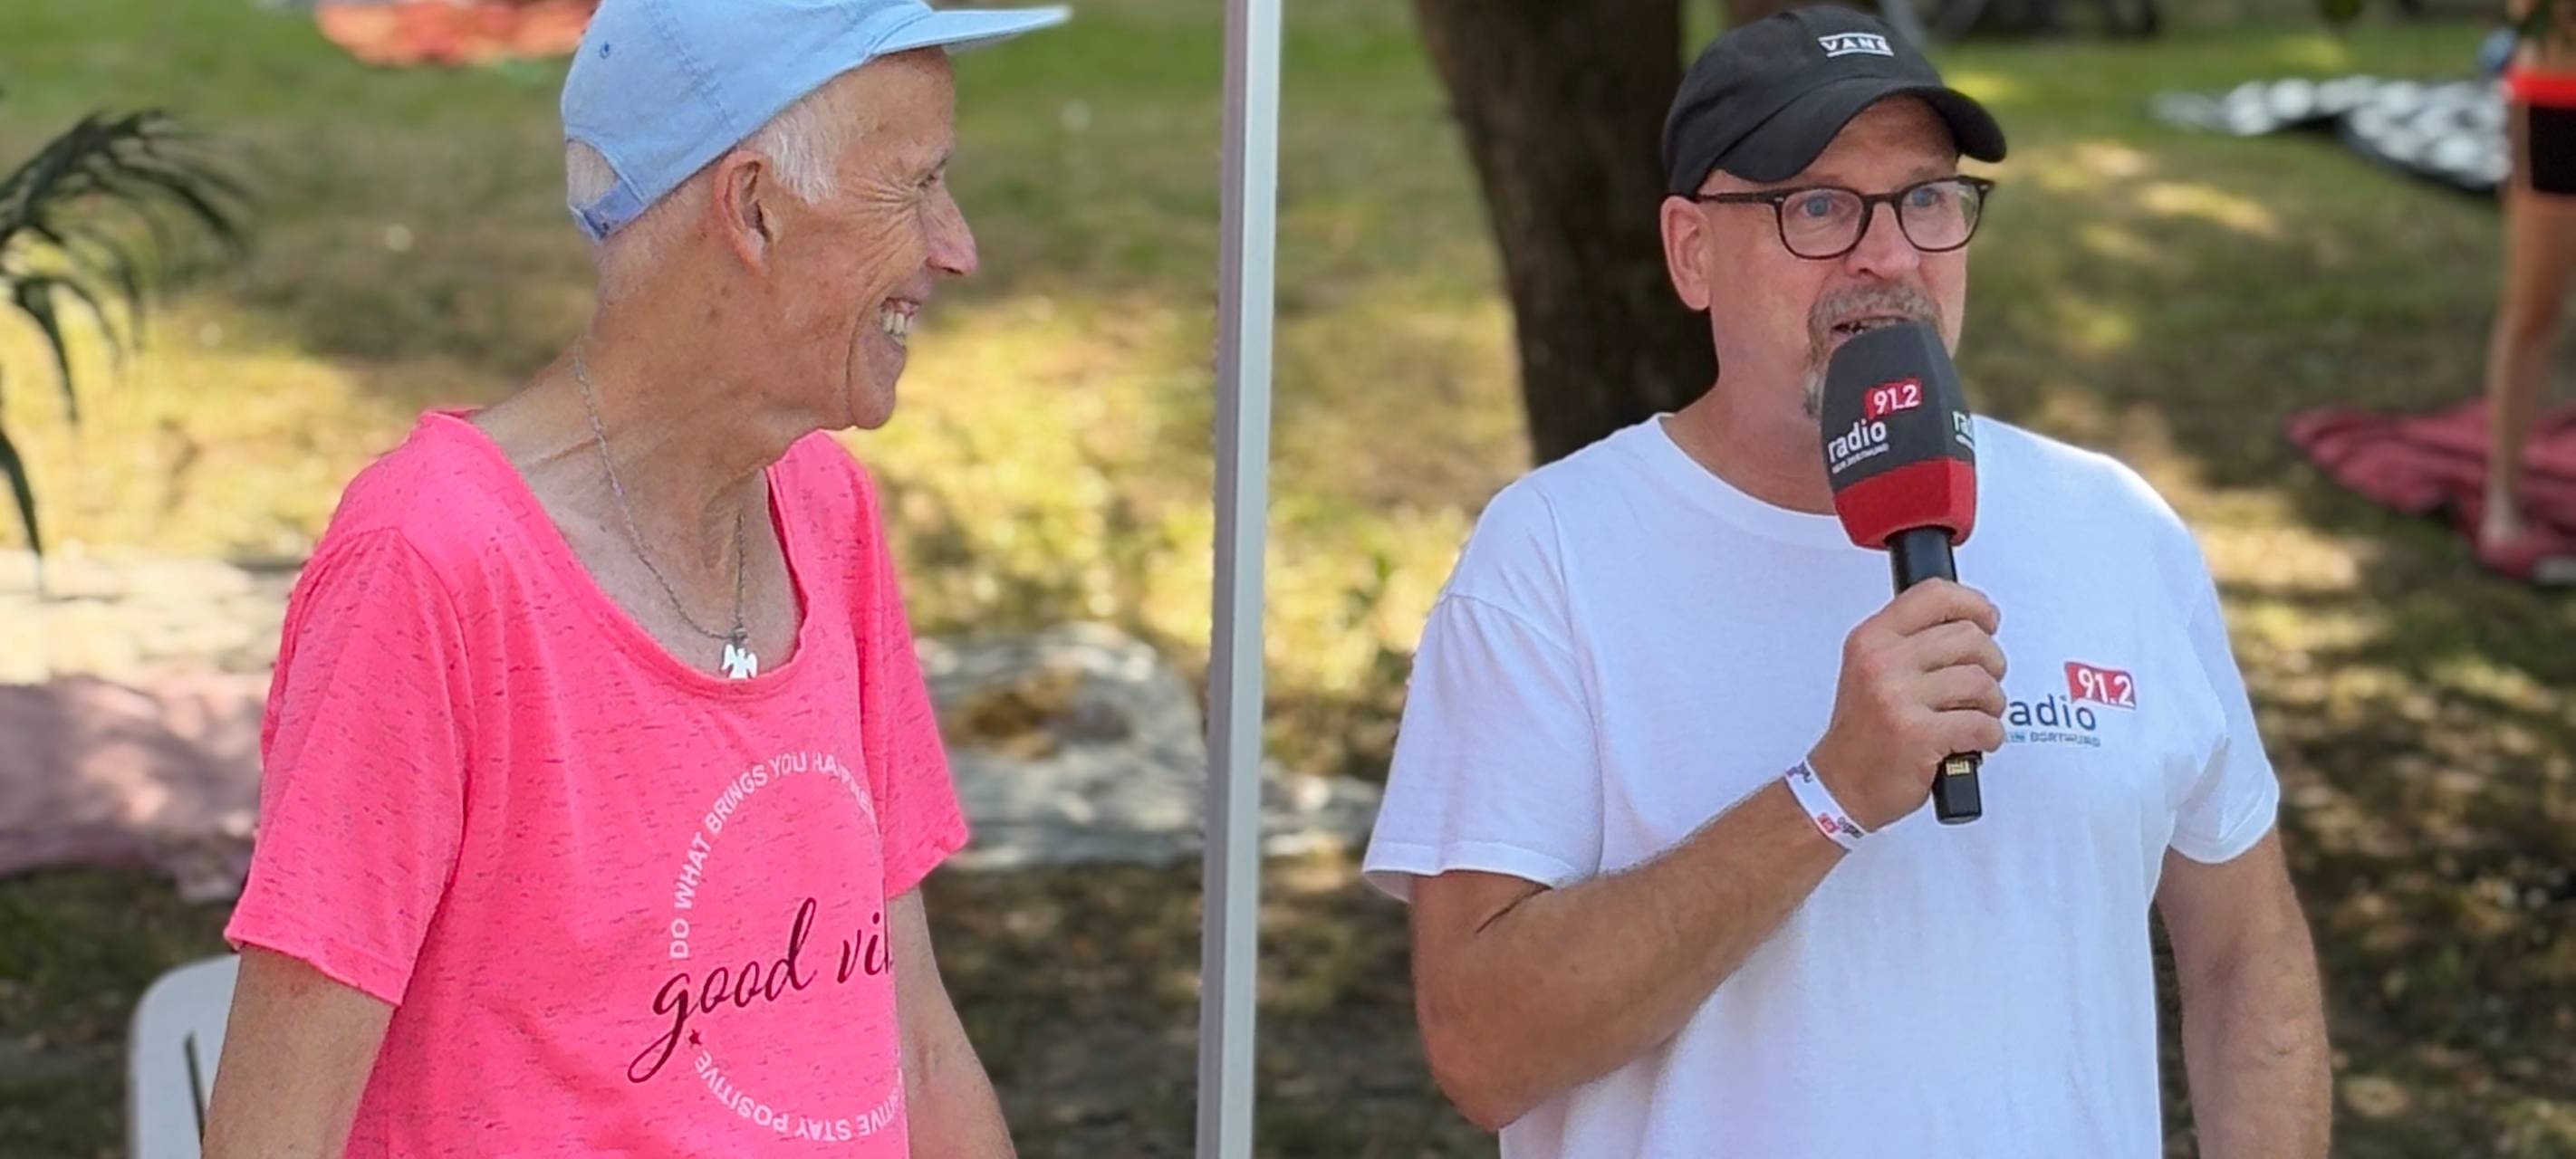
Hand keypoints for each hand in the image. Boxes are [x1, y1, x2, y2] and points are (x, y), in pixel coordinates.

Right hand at [1806, 579, 2006, 831]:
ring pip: (1981, 682)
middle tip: (1983, 683)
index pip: (1935, 595)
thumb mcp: (1870, 669)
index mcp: (1872, 639)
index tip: (1988, 619)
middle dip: (1991, 662)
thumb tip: (1971, 623)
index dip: (1973, 603)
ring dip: (1993, 703)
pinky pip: (1982, 724)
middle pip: (1969, 637)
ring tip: (1977, 715)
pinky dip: (1990, 735)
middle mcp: (1882, 662)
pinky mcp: (1919, 734)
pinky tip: (1975, 740)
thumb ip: (1911, 642)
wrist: (1841, 785)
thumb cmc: (1864, 731)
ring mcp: (1899, 698)